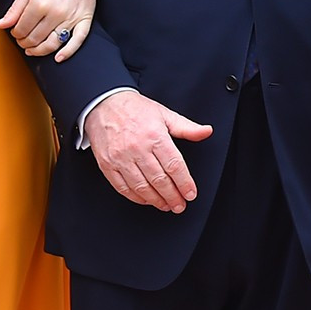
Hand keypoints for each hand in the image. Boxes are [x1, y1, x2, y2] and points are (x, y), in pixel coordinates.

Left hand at [0, 0, 100, 60]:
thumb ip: (15, 8)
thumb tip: (1, 25)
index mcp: (39, 3)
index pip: (22, 28)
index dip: (15, 33)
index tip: (15, 31)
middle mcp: (56, 13)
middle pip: (35, 38)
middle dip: (24, 42)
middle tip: (22, 40)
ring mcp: (71, 18)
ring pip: (52, 44)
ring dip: (39, 50)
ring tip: (32, 49)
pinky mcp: (85, 19)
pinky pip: (77, 41)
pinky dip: (67, 52)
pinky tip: (58, 58)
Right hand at [83, 91, 211, 211]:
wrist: (104, 104)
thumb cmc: (135, 110)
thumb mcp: (165, 114)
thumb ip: (187, 127)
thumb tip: (206, 131)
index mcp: (155, 136)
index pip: (174, 165)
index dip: (184, 183)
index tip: (191, 194)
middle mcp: (137, 148)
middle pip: (159, 180)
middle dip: (172, 196)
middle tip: (180, 205)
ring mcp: (120, 158)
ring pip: (141, 187)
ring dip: (156, 200)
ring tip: (166, 205)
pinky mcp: (107, 165)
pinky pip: (122, 187)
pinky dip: (136, 197)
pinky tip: (146, 200)